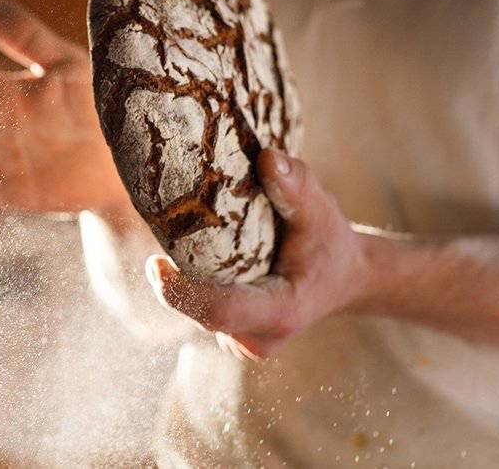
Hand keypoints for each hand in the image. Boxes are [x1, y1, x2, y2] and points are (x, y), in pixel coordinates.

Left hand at [144, 148, 372, 359]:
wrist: (344, 276)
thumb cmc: (330, 243)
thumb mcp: (322, 210)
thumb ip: (297, 185)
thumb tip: (267, 157)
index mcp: (282, 312)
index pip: (221, 311)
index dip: (182, 294)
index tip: (154, 263)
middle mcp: (259, 337)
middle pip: (200, 312)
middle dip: (175, 279)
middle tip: (162, 232)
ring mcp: (244, 342)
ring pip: (196, 313)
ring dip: (182, 280)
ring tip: (180, 240)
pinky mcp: (232, 336)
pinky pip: (199, 312)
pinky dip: (191, 285)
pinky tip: (196, 258)